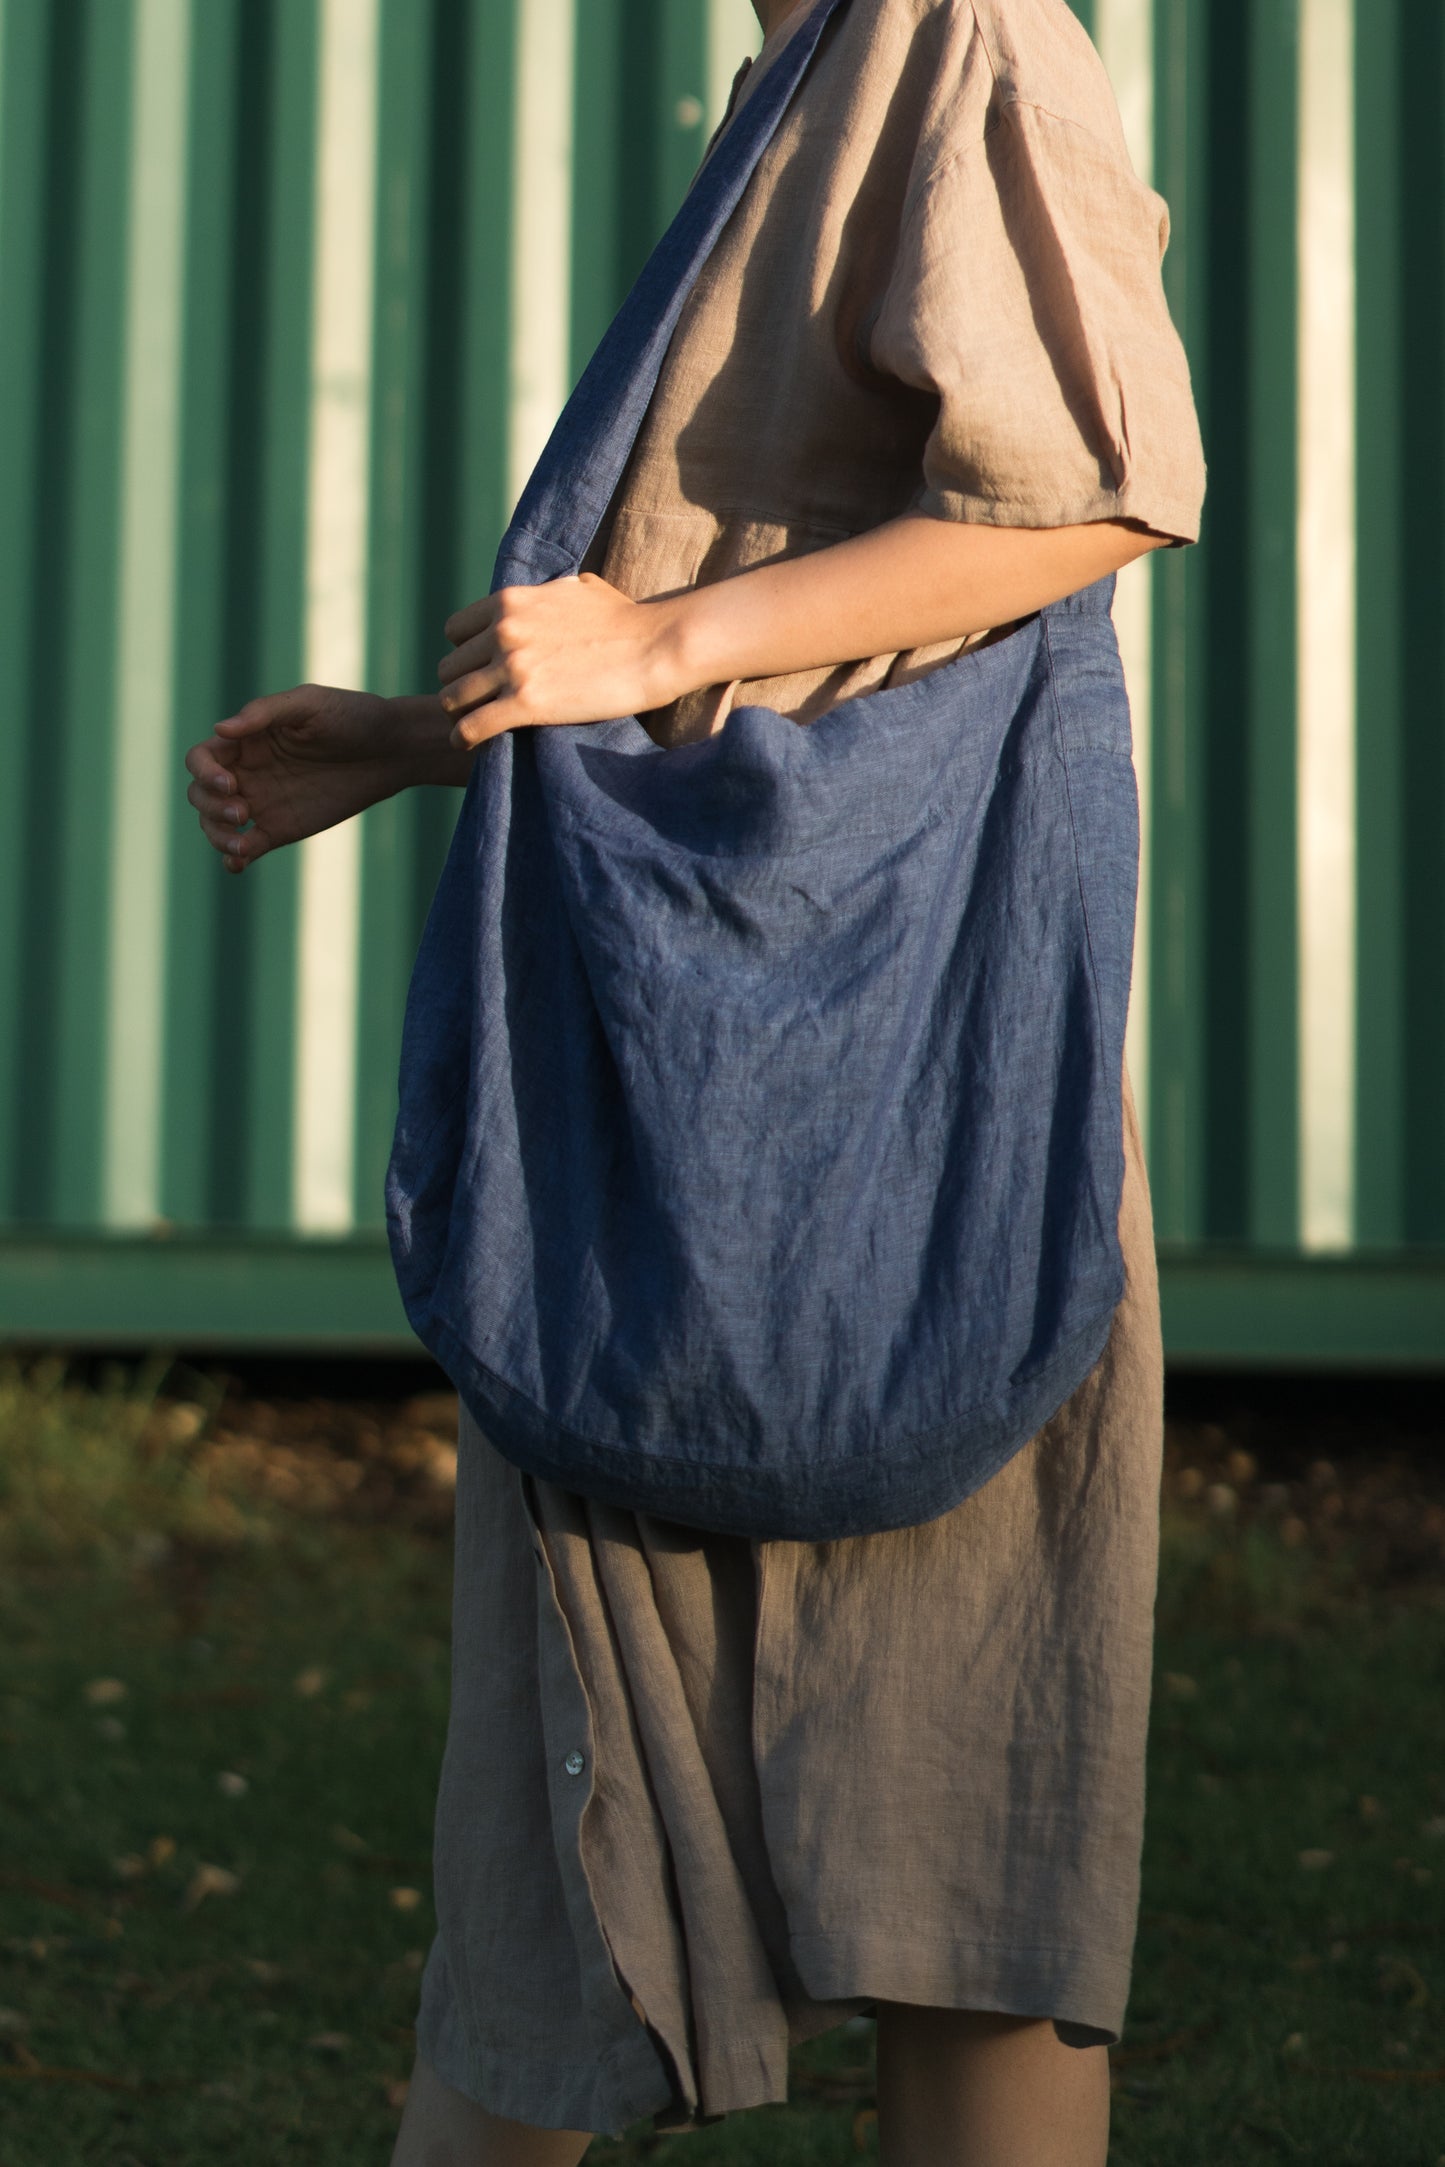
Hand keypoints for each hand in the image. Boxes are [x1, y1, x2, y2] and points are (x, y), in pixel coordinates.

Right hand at [184, 685, 426, 874]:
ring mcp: (261, 802)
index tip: (228, 783)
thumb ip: (264, 713)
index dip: (204, 772)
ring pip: (216, 825)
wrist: (390, 751)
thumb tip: (220, 730)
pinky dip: (234, 858)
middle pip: (200, 795)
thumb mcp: (309, 704)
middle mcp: (247, 772)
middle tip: (243, 811)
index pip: (201, 759)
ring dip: (217, 836)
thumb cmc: (351, 716)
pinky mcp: (280, 829)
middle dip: (210, 807)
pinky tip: (240, 862)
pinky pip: (246, 847)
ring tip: (241, 844)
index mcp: (246, 740)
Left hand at [437, 575, 681, 746]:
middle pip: (449, 667)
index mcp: (510, 602)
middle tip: (478, 703)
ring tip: (469, 726)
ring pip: (452, 698)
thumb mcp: (579, 589)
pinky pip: (472, 727)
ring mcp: (513, 668)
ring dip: (460, 714)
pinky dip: (465, 738)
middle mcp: (503, 631)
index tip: (481, 669)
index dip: (466, 653)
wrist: (655, 647)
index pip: (455, 631)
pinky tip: (469, 744)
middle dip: (462, 685)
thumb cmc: (626, 619)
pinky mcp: (526, 704)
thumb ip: (549, 593)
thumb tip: (551, 592)